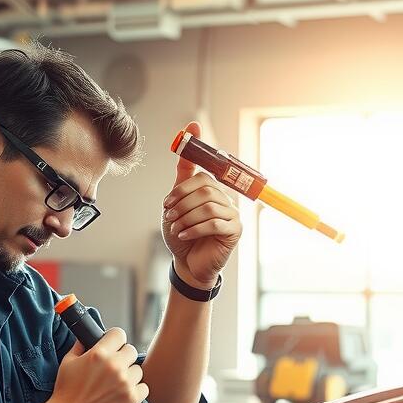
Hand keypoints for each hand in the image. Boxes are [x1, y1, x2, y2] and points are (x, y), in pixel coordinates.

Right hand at [46, 327, 145, 402]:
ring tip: (117, 384)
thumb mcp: (68, 362)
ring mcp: (124, 383)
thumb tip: (87, 337)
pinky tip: (123, 394)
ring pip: (138, 370)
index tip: (114, 347)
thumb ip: (80, 346)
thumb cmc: (65, 393)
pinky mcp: (131, 399)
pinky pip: (144, 388)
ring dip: (130, 376)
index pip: (119, 334)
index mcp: (99, 354)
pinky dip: (136, 391)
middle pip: (131, 351)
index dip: (115, 340)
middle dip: (123, 358)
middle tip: (114, 369)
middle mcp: (114, 366)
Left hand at [162, 121, 241, 289]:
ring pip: (209, 207)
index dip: (184, 185)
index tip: (167, 200)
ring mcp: (233, 214)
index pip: (203, 176)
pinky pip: (215, 224)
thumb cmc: (182, 233)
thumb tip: (186, 139)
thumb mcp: (177, 204)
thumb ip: (183, 176)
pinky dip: (195, 229)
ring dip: (186, 218)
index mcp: (213, 190)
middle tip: (168, 215)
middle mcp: (226, 198)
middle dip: (182, 203)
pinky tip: (184, 236)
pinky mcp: (234, 231)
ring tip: (176, 228)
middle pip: (206, 190)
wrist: (188, 263)